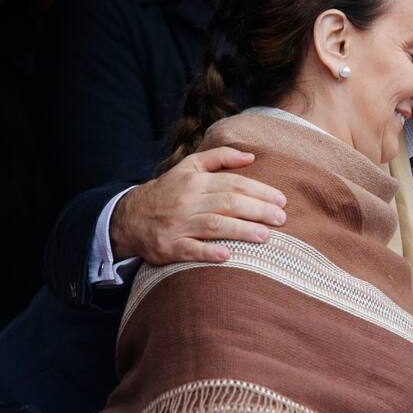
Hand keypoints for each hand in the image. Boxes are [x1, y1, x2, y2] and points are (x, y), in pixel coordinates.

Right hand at [111, 147, 286, 264]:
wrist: (131, 217)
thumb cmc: (170, 191)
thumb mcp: (189, 167)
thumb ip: (220, 157)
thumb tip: (251, 156)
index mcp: (195, 181)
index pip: (233, 183)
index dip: (259, 191)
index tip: (281, 200)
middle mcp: (188, 201)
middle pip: (227, 203)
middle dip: (257, 210)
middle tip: (281, 218)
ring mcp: (178, 224)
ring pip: (213, 225)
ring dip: (241, 230)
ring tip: (265, 235)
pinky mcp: (169, 247)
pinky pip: (189, 250)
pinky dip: (208, 252)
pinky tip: (227, 255)